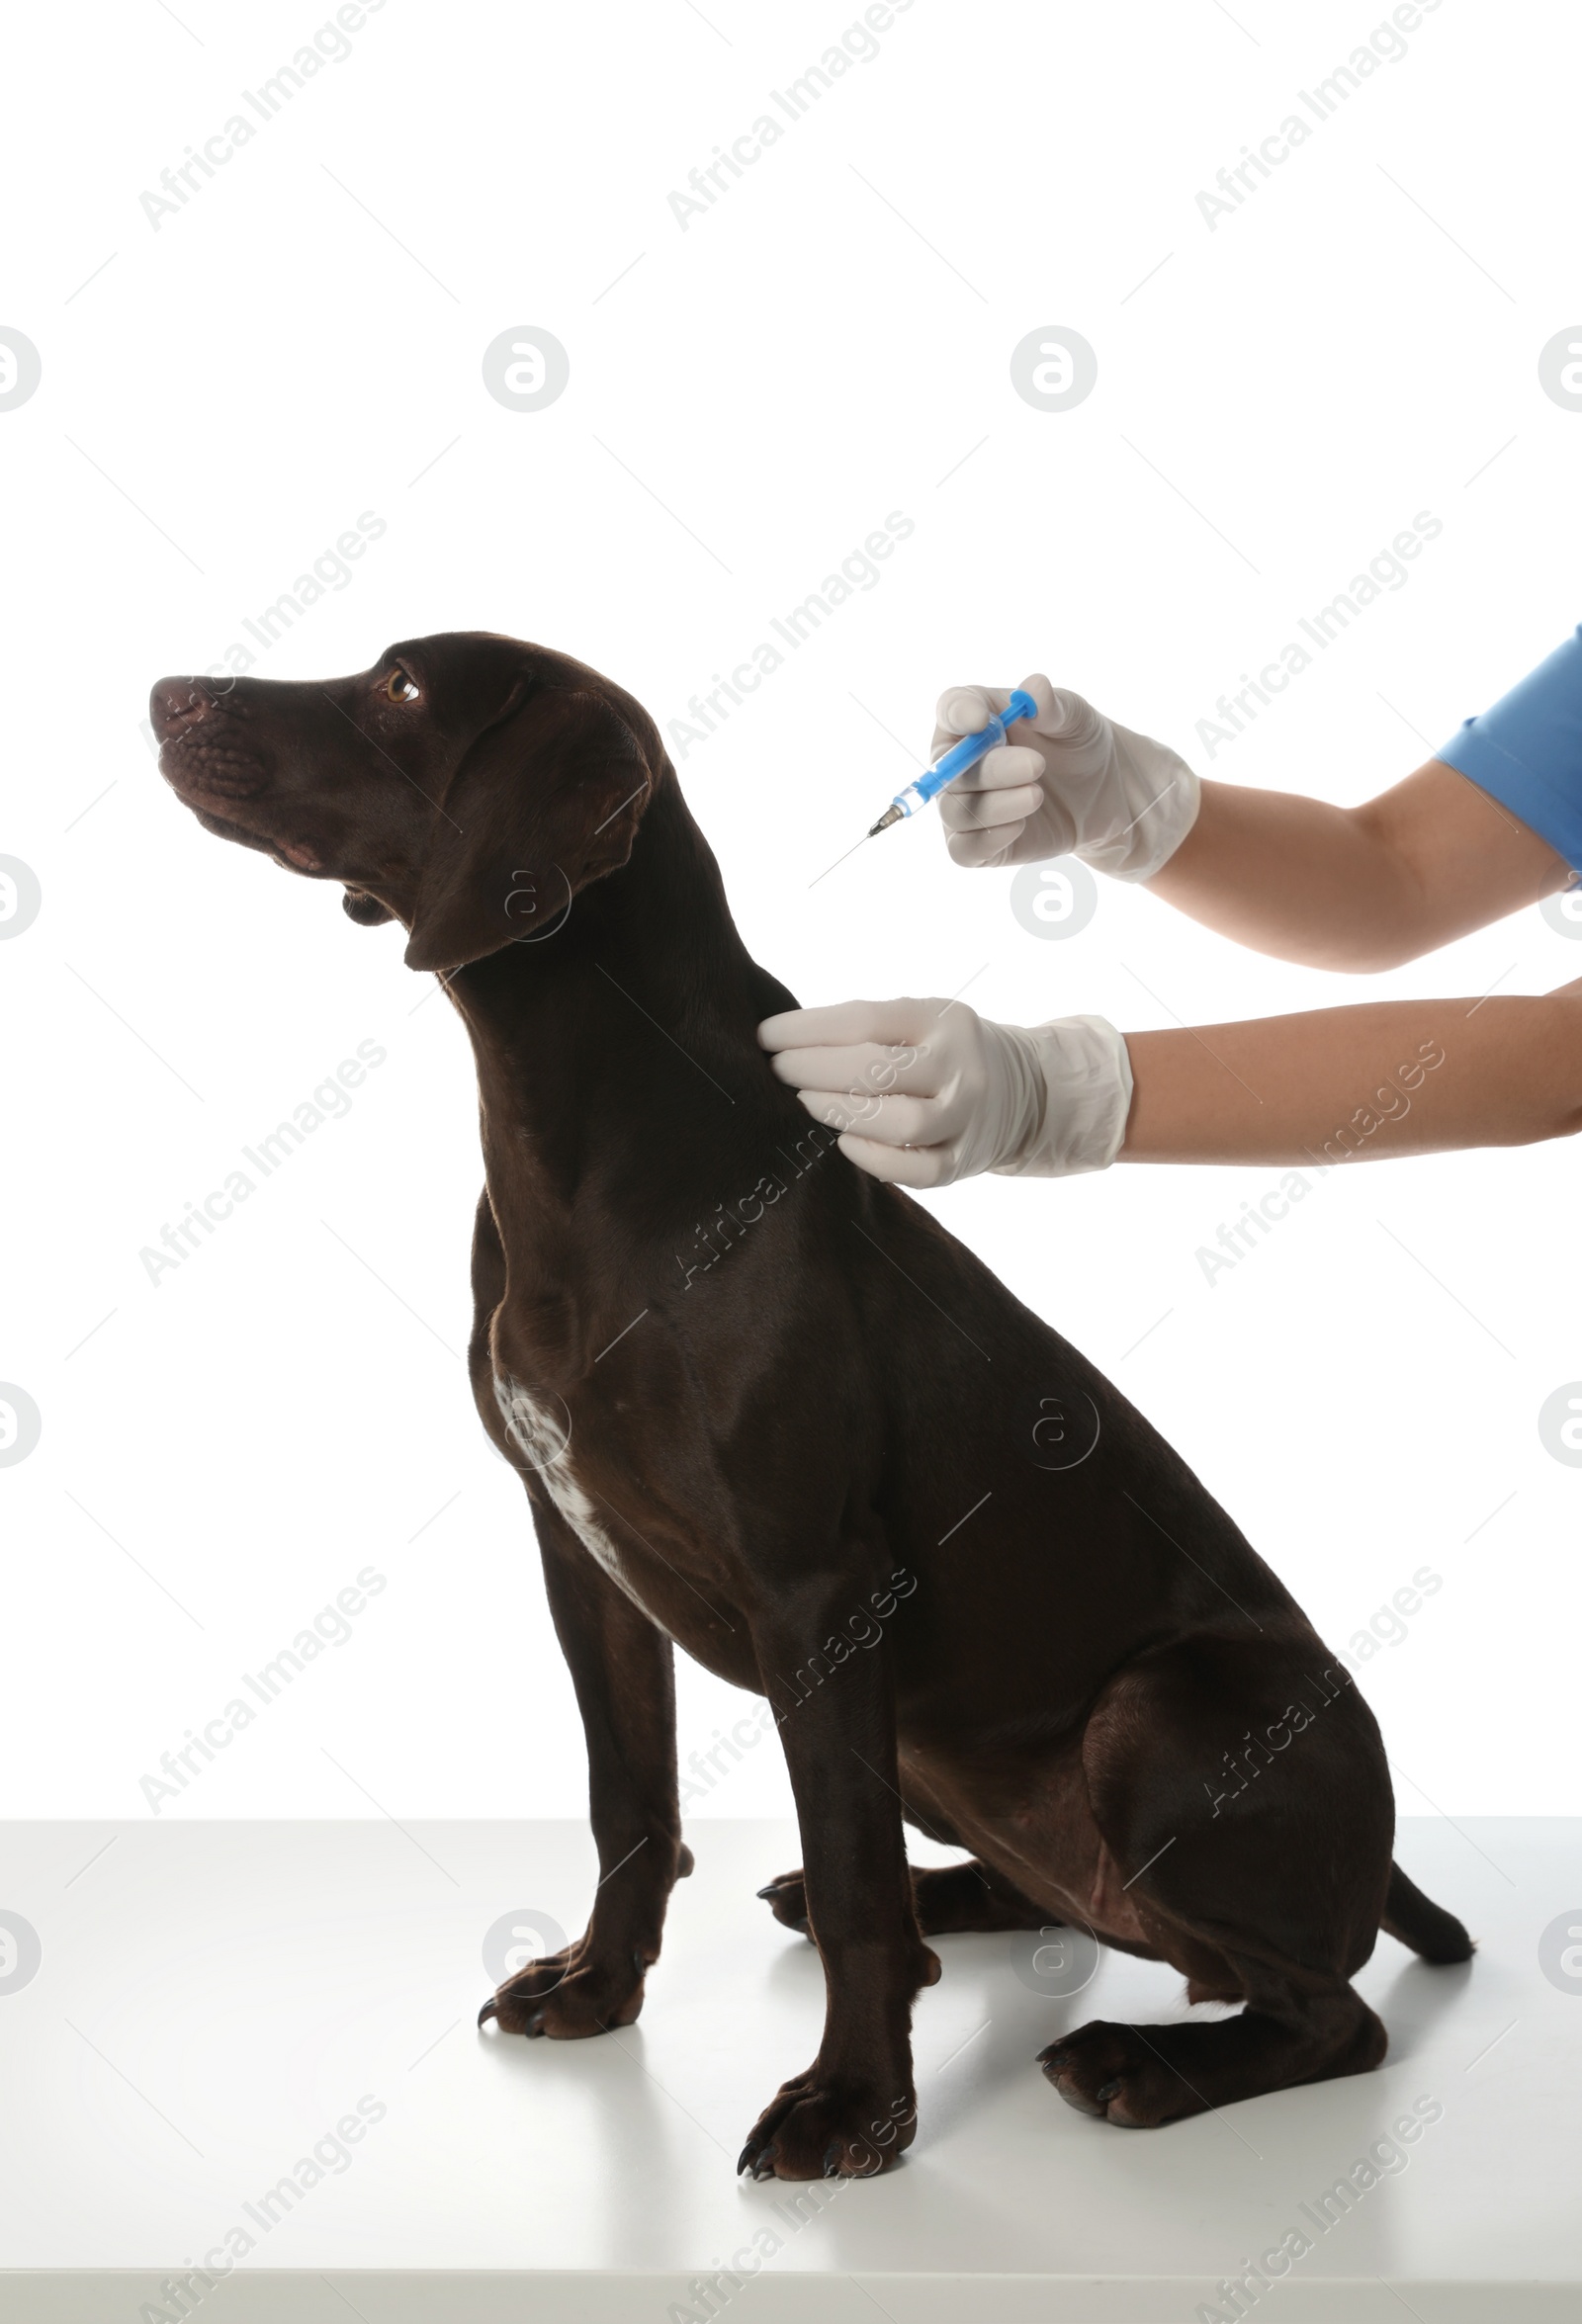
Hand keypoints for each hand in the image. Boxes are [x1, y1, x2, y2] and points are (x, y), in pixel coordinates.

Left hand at [757, 996, 1132, 1188]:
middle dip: (812, 1069)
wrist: (1026, 1089)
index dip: (806, 1030)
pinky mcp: (965, 1160)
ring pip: (901, 1122)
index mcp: (941, 1018)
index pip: (864, 1020)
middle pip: (877, 1069)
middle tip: (776, 1072)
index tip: (764, 1037)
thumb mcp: (918, 1021)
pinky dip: (875, 1158)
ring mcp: (967, 1115)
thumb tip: (781, 1042)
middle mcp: (959, 1065)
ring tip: (804, 1103)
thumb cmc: (941, 1053)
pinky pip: (919, 1169)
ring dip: (840, 1113)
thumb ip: (866, 1029)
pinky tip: (843, 1143)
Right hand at [933, 673, 1199, 879]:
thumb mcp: (1075, 718)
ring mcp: (965, 803)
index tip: (980, 719)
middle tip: (1036, 765)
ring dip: (996, 805)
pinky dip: (987, 840)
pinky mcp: (978, 844)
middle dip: (991, 769)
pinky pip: (963, 850)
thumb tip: (1034, 687)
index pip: (950, 709)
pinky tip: (1020, 826)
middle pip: (949, 769)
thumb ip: (1052, 705)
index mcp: (976, 718)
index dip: (958, 713)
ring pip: (956, 812)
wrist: (1102, 792)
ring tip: (1037, 795)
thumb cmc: (1078, 744)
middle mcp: (960, 761)